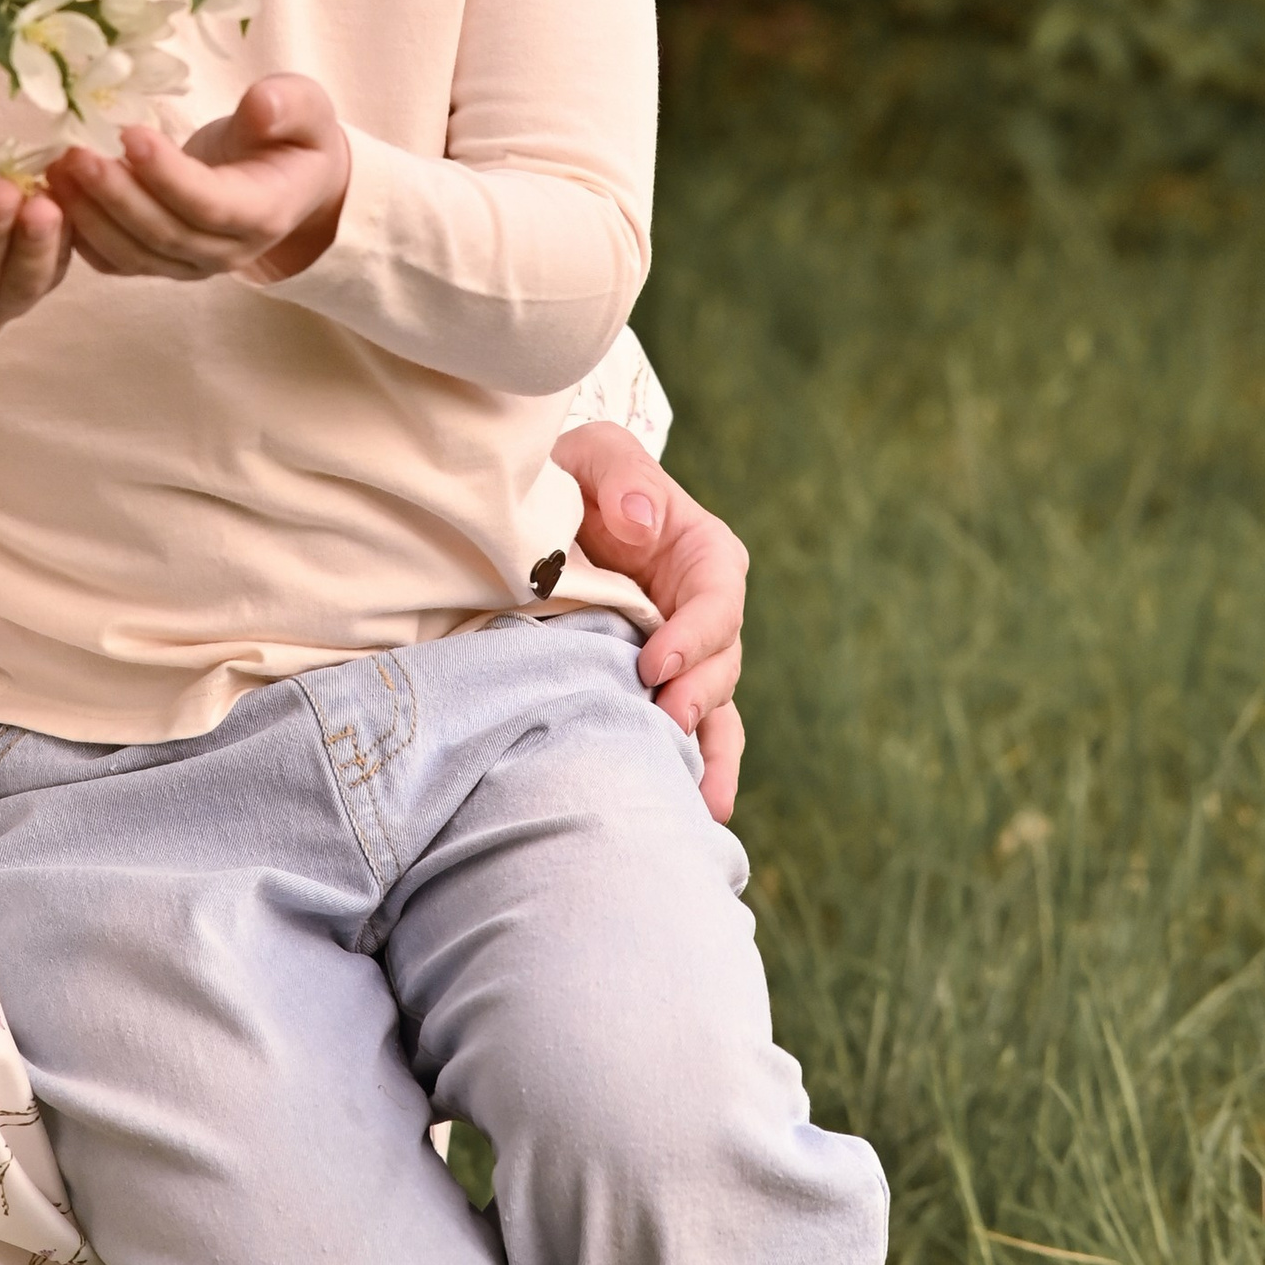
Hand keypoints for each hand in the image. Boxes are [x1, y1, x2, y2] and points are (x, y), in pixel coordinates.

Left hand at [44, 75, 350, 282]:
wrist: (289, 181)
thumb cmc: (293, 137)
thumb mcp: (307, 110)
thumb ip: (288, 106)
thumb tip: (261, 105)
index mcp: (264, 213)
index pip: (211, 204)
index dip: (169, 176)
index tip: (131, 134)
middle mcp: (226, 251)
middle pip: (163, 234)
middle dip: (115, 196)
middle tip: (74, 154)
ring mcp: (190, 264)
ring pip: (133, 254)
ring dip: (89, 216)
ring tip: (56, 170)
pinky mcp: (160, 262)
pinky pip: (115, 261)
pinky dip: (81, 235)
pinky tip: (55, 197)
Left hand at [553, 419, 750, 824]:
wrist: (543, 515)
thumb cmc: (575, 476)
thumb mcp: (593, 454)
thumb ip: (619, 475)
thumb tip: (642, 520)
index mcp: (703, 554)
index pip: (717, 599)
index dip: (695, 634)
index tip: (655, 662)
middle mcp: (705, 612)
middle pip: (721, 662)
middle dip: (697, 697)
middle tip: (664, 723)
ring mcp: (686, 657)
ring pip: (714, 710)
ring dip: (709, 752)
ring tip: (698, 798)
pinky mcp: (659, 689)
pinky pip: (690, 733)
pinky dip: (697, 769)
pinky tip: (693, 810)